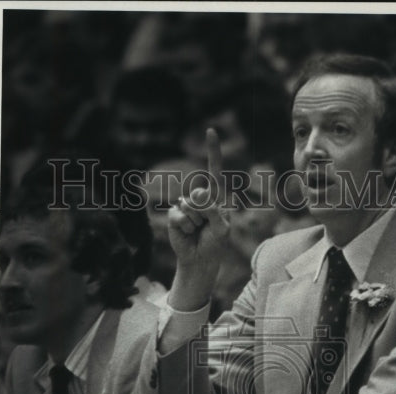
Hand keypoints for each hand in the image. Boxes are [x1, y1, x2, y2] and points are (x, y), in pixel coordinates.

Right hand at [168, 129, 229, 278]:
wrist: (199, 260)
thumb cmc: (215, 245)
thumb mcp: (221, 229)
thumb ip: (213, 212)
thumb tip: (196, 197)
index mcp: (216, 198)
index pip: (215, 172)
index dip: (213, 151)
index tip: (210, 130)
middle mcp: (201, 199)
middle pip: (201, 194)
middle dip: (204, 213)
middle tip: (206, 227)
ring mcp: (186, 206)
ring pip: (189, 206)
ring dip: (194, 222)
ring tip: (197, 232)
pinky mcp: (174, 215)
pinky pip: (178, 214)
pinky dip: (184, 226)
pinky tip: (187, 233)